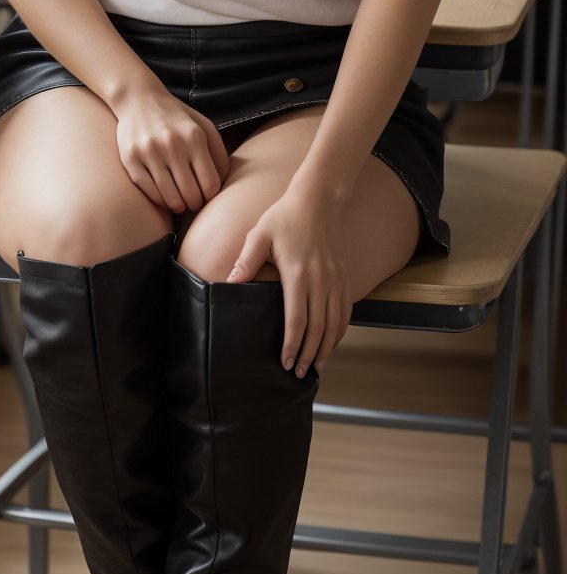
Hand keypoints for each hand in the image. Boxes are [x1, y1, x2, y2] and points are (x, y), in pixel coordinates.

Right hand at [115, 91, 229, 212]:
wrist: (138, 99)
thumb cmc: (175, 117)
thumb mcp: (204, 126)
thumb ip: (218, 153)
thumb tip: (223, 182)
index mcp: (194, 136)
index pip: (210, 183)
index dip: (211, 196)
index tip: (207, 195)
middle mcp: (172, 144)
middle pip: (191, 194)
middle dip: (195, 204)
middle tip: (193, 202)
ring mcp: (150, 152)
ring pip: (170, 198)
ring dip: (178, 206)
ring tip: (180, 203)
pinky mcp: (131, 159)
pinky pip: (150, 192)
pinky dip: (160, 201)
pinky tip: (165, 196)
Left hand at [226, 191, 351, 377]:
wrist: (318, 200)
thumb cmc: (285, 217)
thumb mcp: (260, 234)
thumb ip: (246, 261)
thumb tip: (229, 283)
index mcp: (297, 274)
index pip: (296, 321)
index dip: (292, 346)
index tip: (286, 363)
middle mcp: (320, 281)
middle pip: (317, 328)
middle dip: (309, 354)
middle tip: (300, 373)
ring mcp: (335, 279)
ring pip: (334, 323)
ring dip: (327, 347)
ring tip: (317, 364)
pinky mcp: (344, 276)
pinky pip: (345, 310)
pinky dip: (340, 330)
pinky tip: (332, 340)